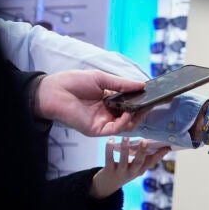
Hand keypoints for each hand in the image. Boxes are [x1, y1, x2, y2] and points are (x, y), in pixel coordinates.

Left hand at [34, 69, 149, 136]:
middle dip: (143, 109)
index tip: (156, 96)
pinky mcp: (96, 130)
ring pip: (127, 125)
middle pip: (132, 115)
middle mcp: (108, 113)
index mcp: (109, 100)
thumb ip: (122, 84)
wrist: (52, 91)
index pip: (131, 103)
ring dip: (137, 117)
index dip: (143, 100)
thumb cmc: (73, 82)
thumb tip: (143, 85)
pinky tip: (127, 113)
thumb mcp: (101, 79)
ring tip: (143, 107)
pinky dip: (125, 122)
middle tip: (153, 102)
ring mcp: (103, 122)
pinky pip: (116, 129)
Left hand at [89, 137, 170, 198]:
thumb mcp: (136, 168)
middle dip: (142, 152)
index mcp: (140, 170)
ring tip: (126, 138)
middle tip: (145, 141)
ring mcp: (120, 172)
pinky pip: (109, 159)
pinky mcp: (108, 170)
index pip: (152, 162)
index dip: (160, 155)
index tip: (167, 146)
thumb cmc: (124, 172)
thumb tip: (156, 144)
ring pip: (123, 160)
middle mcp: (132, 172)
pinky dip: (109, 149)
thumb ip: (144, 158)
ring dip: (125, 148)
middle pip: (139, 162)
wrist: (107, 186)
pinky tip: (110, 140)